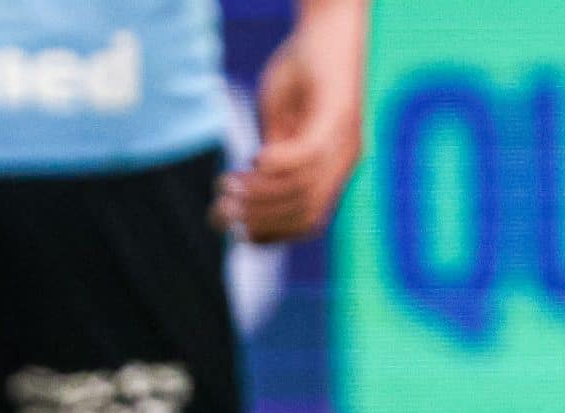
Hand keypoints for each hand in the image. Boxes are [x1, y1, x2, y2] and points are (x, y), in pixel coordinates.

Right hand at [216, 2, 367, 242]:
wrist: (332, 24)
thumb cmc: (305, 72)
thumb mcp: (283, 120)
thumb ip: (275, 154)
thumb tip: (253, 187)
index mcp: (332, 170)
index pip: (307, 221)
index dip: (274, 235)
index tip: (237, 235)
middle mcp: (343, 163)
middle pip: (305, 213)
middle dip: (261, 221)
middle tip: (221, 214)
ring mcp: (343, 142)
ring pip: (304, 188)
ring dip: (262, 193)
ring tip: (228, 187)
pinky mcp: (337, 114)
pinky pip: (310, 152)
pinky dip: (281, 163)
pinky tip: (255, 159)